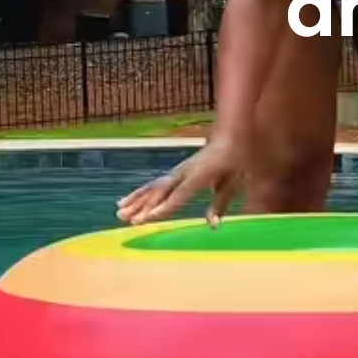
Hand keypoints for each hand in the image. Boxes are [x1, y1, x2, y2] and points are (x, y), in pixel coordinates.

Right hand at [116, 136, 245, 226]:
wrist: (232, 133)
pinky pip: (155, 183)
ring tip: (119, 212)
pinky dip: (140, 192)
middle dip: (142, 206)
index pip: (178, 196)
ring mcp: (178, 170)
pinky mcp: (176, 171)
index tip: (146, 219)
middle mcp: (184, 172)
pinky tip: (127, 200)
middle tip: (126, 219)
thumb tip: (213, 225)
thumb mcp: (236, 182)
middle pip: (160, 191)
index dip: (162, 208)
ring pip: (153, 187)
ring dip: (136, 200)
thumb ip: (222, 203)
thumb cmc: (237, 159)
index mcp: (200, 175)